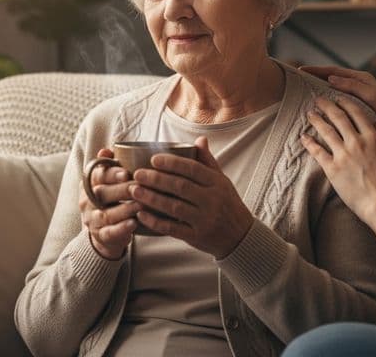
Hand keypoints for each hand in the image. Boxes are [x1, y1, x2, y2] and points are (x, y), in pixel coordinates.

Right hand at [79, 148, 141, 259]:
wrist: (105, 232)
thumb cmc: (111, 200)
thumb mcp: (108, 182)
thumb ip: (109, 166)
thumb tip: (106, 150)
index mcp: (89, 184)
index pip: (97, 176)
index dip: (111, 173)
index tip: (126, 172)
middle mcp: (86, 201)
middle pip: (102, 194)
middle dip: (121, 190)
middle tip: (139, 187)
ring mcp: (92, 219)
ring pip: (106, 214)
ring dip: (124, 209)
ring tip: (141, 205)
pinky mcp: (100, 236)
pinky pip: (110, 232)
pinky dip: (122, 228)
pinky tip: (134, 223)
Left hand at [130, 136, 252, 258]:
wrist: (241, 236)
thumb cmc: (227, 204)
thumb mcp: (222, 181)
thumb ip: (208, 161)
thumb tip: (200, 139)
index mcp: (217, 183)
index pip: (193, 169)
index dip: (172, 163)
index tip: (153, 159)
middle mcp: (212, 201)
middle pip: (180, 187)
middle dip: (156, 179)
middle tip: (137, 174)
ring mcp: (205, 220)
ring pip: (174, 207)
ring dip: (152, 199)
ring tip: (134, 190)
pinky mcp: (197, 237)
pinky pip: (173, 229)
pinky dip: (155, 222)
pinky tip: (141, 214)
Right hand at [299, 65, 375, 151]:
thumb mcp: (371, 96)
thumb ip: (352, 85)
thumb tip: (330, 78)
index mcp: (362, 79)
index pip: (333, 71)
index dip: (316, 70)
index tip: (300, 70)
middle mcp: (359, 86)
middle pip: (332, 79)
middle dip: (315, 78)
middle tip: (298, 81)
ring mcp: (358, 99)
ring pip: (334, 92)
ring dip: (320, 92)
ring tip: (304, 95)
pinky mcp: (359, 111)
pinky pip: (339, 104)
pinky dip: (328, 104)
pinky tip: (320, 111)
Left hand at [300, 96, 375, 242]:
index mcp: (373, 138)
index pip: (357, 114)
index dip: (346, 103)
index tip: (338, 98)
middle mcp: (357, 142)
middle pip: (338, 118)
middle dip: (327, 106)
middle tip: (318, 99)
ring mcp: (343, 155)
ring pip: (326, 131)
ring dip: (316, 120)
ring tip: (309, 113)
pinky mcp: (332, 168)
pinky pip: (317, 152)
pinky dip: (309, 142)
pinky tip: (303, 136)